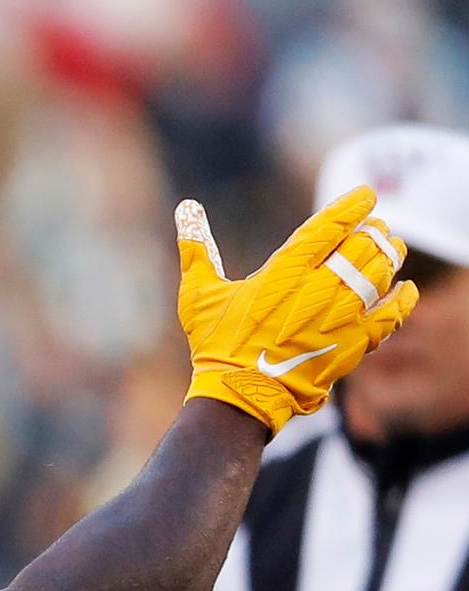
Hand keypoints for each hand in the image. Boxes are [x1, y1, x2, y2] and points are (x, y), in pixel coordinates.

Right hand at [179, 186, 416, 430]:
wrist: (239, 395)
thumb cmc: (216, 345)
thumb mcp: (199, 294)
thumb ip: (196, 249)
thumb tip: (186, 207)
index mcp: (283, 271)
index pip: (330, 224)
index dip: (353, 205)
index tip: (366, 195)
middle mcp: (318, 288)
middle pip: (364, 244)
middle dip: (374, 232)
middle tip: (374, 230)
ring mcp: (340, 315)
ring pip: (382, 272)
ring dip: (389, 257)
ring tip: (389, 251)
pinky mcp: (355, 342)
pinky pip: (394, 311)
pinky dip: (403, 296)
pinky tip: (404, 289)